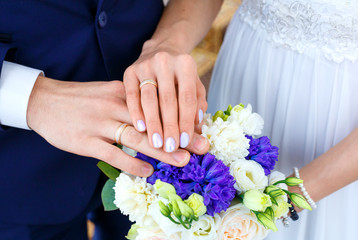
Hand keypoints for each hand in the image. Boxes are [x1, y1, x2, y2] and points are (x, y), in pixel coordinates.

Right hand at [27, 76, 208, 176]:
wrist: (44, 101)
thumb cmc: (81, 100)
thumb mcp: (108, 93)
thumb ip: (131, 103)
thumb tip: (156, 118)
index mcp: (123, 92)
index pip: (156, 106)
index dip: (178, 119)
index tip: (197, 131)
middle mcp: (114, 105)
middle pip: (152, 122)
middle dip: (178, 136)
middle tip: (200, 148)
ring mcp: (99, 123)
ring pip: (136, 138)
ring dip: (161, 151)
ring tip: (182, 161)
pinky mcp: (85, 141)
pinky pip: (113, 154)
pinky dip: (132, 163)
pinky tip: (148, 171)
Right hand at [124, 41, 206, 152]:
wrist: (160, 50)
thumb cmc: (180, 75)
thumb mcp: (194, 85)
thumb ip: (197, 104)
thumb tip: (196, 126)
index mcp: (186, 64)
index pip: (187, 97)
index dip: (186, 121)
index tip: (185, 142)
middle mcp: (165, 61)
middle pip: (168, 99)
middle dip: (169, 126)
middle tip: (170, 148)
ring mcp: (145, 65)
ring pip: (149, 99)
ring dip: (153, 123)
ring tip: (156, 143)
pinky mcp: (129, 71)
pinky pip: (131, 95)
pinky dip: (136, 113)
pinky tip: (140, 129)